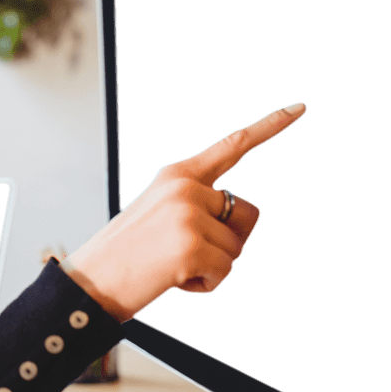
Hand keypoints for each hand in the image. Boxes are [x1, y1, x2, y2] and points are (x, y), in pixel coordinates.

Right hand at [61, 102, 306, 322]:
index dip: (271, 125)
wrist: (88, 282)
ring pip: (236, 248)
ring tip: (169, 266)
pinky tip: (173, 280)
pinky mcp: (192, 245)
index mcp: (176, 175)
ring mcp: (188, 214)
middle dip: (226, 240)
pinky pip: (225, 272)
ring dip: (211, 266)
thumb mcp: (160, 217)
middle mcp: (185, 187)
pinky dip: (205, 285)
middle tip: (180, 252)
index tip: (301, 106)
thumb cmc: (125, 255)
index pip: (232, 145)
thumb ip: (200, 208)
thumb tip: (242, 218)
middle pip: (245, 213)